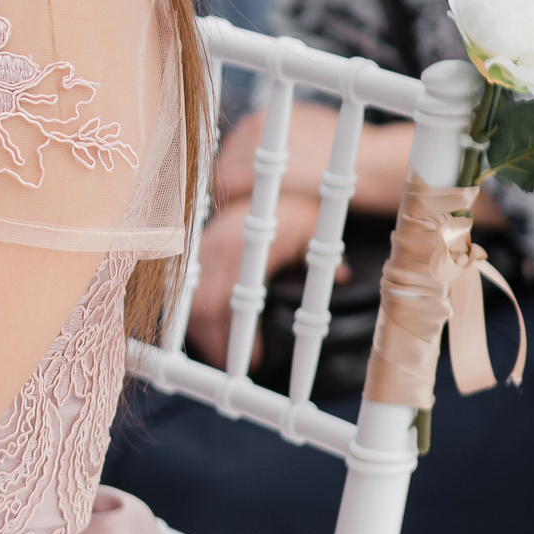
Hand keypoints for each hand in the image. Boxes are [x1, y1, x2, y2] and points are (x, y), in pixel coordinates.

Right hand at [184, 194, 329, 367]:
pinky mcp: (198, 242)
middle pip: (199, 307)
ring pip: (189, 297)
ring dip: (202, 328)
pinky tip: (209, 323)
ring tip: (223, 350)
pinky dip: (194, 308)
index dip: (233, 339)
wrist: (271, 168)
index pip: (224, 305)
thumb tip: (345, 277)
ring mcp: (202, 243)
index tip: (251, 362)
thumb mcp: (312, 230)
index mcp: (238, 245)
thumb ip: (325, 258)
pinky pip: (187, 284)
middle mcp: (213, 244)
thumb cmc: (296, 200)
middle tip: (233, 365)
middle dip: (213, 341)